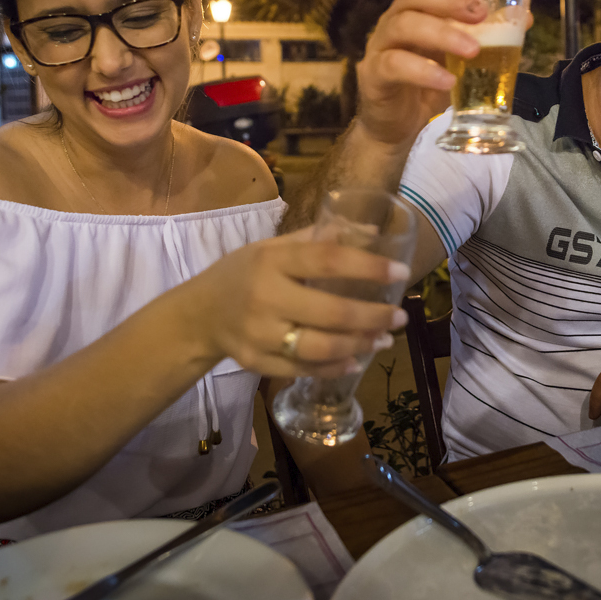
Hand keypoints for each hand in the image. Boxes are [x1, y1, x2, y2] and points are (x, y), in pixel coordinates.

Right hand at [187, 229, 409, 377]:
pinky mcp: (256, 362)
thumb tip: (372, 230)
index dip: (369, 267)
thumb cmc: (243, 273)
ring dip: (360, 345)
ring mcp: (259, 334)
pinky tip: (357, 359)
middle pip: (331, 311)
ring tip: (385, 338)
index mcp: (272, 260)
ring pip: (321, 347)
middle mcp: (265, 297)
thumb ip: (319, 239)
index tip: (401, 273)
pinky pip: (304, 369)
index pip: (329, 260)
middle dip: (374, 316)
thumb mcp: (272, 247)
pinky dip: (335, 368)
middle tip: (401, 317)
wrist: (199, 314)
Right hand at [354, 0, 486, 147]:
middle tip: (480, 12)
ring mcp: (381, 46)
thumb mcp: (461, 58)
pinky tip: (447, 82)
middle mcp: (395, 20)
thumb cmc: (430, 85)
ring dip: (442, 34)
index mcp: (416, 9)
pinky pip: (396, 65)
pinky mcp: (375, 75)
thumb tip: (522, 18)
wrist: (400, 128)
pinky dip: (424, 72)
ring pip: (405, 25)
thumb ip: (487, 37)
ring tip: (472, 50)